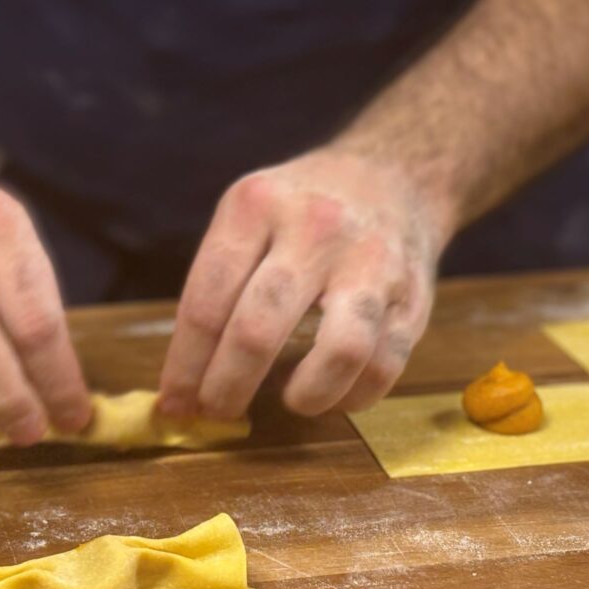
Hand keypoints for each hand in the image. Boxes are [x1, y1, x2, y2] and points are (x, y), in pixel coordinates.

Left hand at [159, 148, 445, 418]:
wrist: (394, 177)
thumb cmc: (301, 212)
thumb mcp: (249, 215)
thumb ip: (218, 286)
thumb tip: (187, 381)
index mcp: (257, 206)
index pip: (206, 301)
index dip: (184, 366)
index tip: (174, 404)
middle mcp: (315, 229)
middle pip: (259, 330)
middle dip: (227, 387)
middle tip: (218, 411)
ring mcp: (371, 262)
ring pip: (340, 351)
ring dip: (306, 395)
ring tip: (290, 401)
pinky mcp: (414, 297)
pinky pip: (383, 366)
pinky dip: (352, 397)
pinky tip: (332, 393)